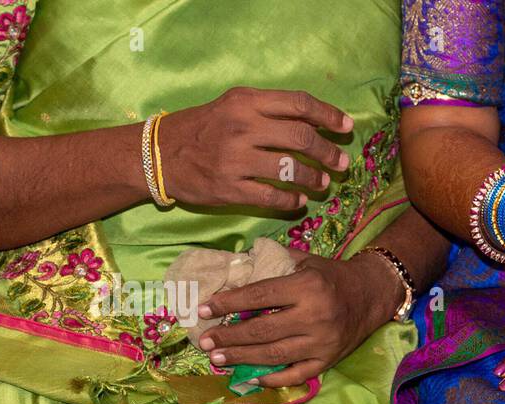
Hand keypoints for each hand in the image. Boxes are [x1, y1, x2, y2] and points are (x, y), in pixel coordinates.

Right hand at [158, 87, 352, 210]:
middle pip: (302, 138)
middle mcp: (242, 126)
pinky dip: (291, 201)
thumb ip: (269, 111)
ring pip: (290, 169)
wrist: (158, 153)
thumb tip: (315, 123)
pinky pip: (272, 196)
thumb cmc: (203, 128)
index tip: (346, 126)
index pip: (299, 103)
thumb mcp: (233, 106)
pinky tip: (299, 201)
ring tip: (323, 183)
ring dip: (314, 179)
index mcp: (246, 101)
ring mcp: (235, 158)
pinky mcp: (229, 187)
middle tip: (342, 163)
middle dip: (328, 152)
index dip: (328, 115)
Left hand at [196, 250, 401, 387]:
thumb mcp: (305, 260)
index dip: (228, 303)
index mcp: (306, 287)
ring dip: (241, 358)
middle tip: (205, 341)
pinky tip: (252, 377)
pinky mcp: (328, 360)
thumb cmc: (332, 276)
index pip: (259, 296)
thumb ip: (272, 262)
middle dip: (229, 336)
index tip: (204, 309)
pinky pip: (296, 375)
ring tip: (217, 359)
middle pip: (262, 330)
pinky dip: (273, 378)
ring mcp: (322, 342)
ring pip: (274, 355)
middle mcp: (315, 316)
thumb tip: (234, 267)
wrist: (371, 295)